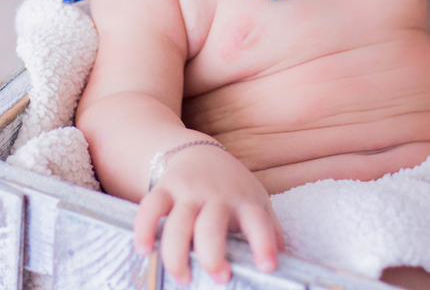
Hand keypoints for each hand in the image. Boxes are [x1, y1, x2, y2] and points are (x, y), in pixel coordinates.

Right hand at [133, 145, 284, 284]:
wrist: (200, 152)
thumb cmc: (232, 187)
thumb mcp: (256, 201)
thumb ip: (269, 229)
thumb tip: (286, 259)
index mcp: (245, 202)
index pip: (258, 222)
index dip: (263, 244)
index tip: (267, 266)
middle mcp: (217, 197)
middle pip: (212, 226)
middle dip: (213, 255)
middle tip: (218, 276)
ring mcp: (188, 192)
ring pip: (179, 222)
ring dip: (177, 253)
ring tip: (182, 277)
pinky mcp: (164, 188)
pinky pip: (150, 207)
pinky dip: (144, 229)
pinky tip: (143, 250)